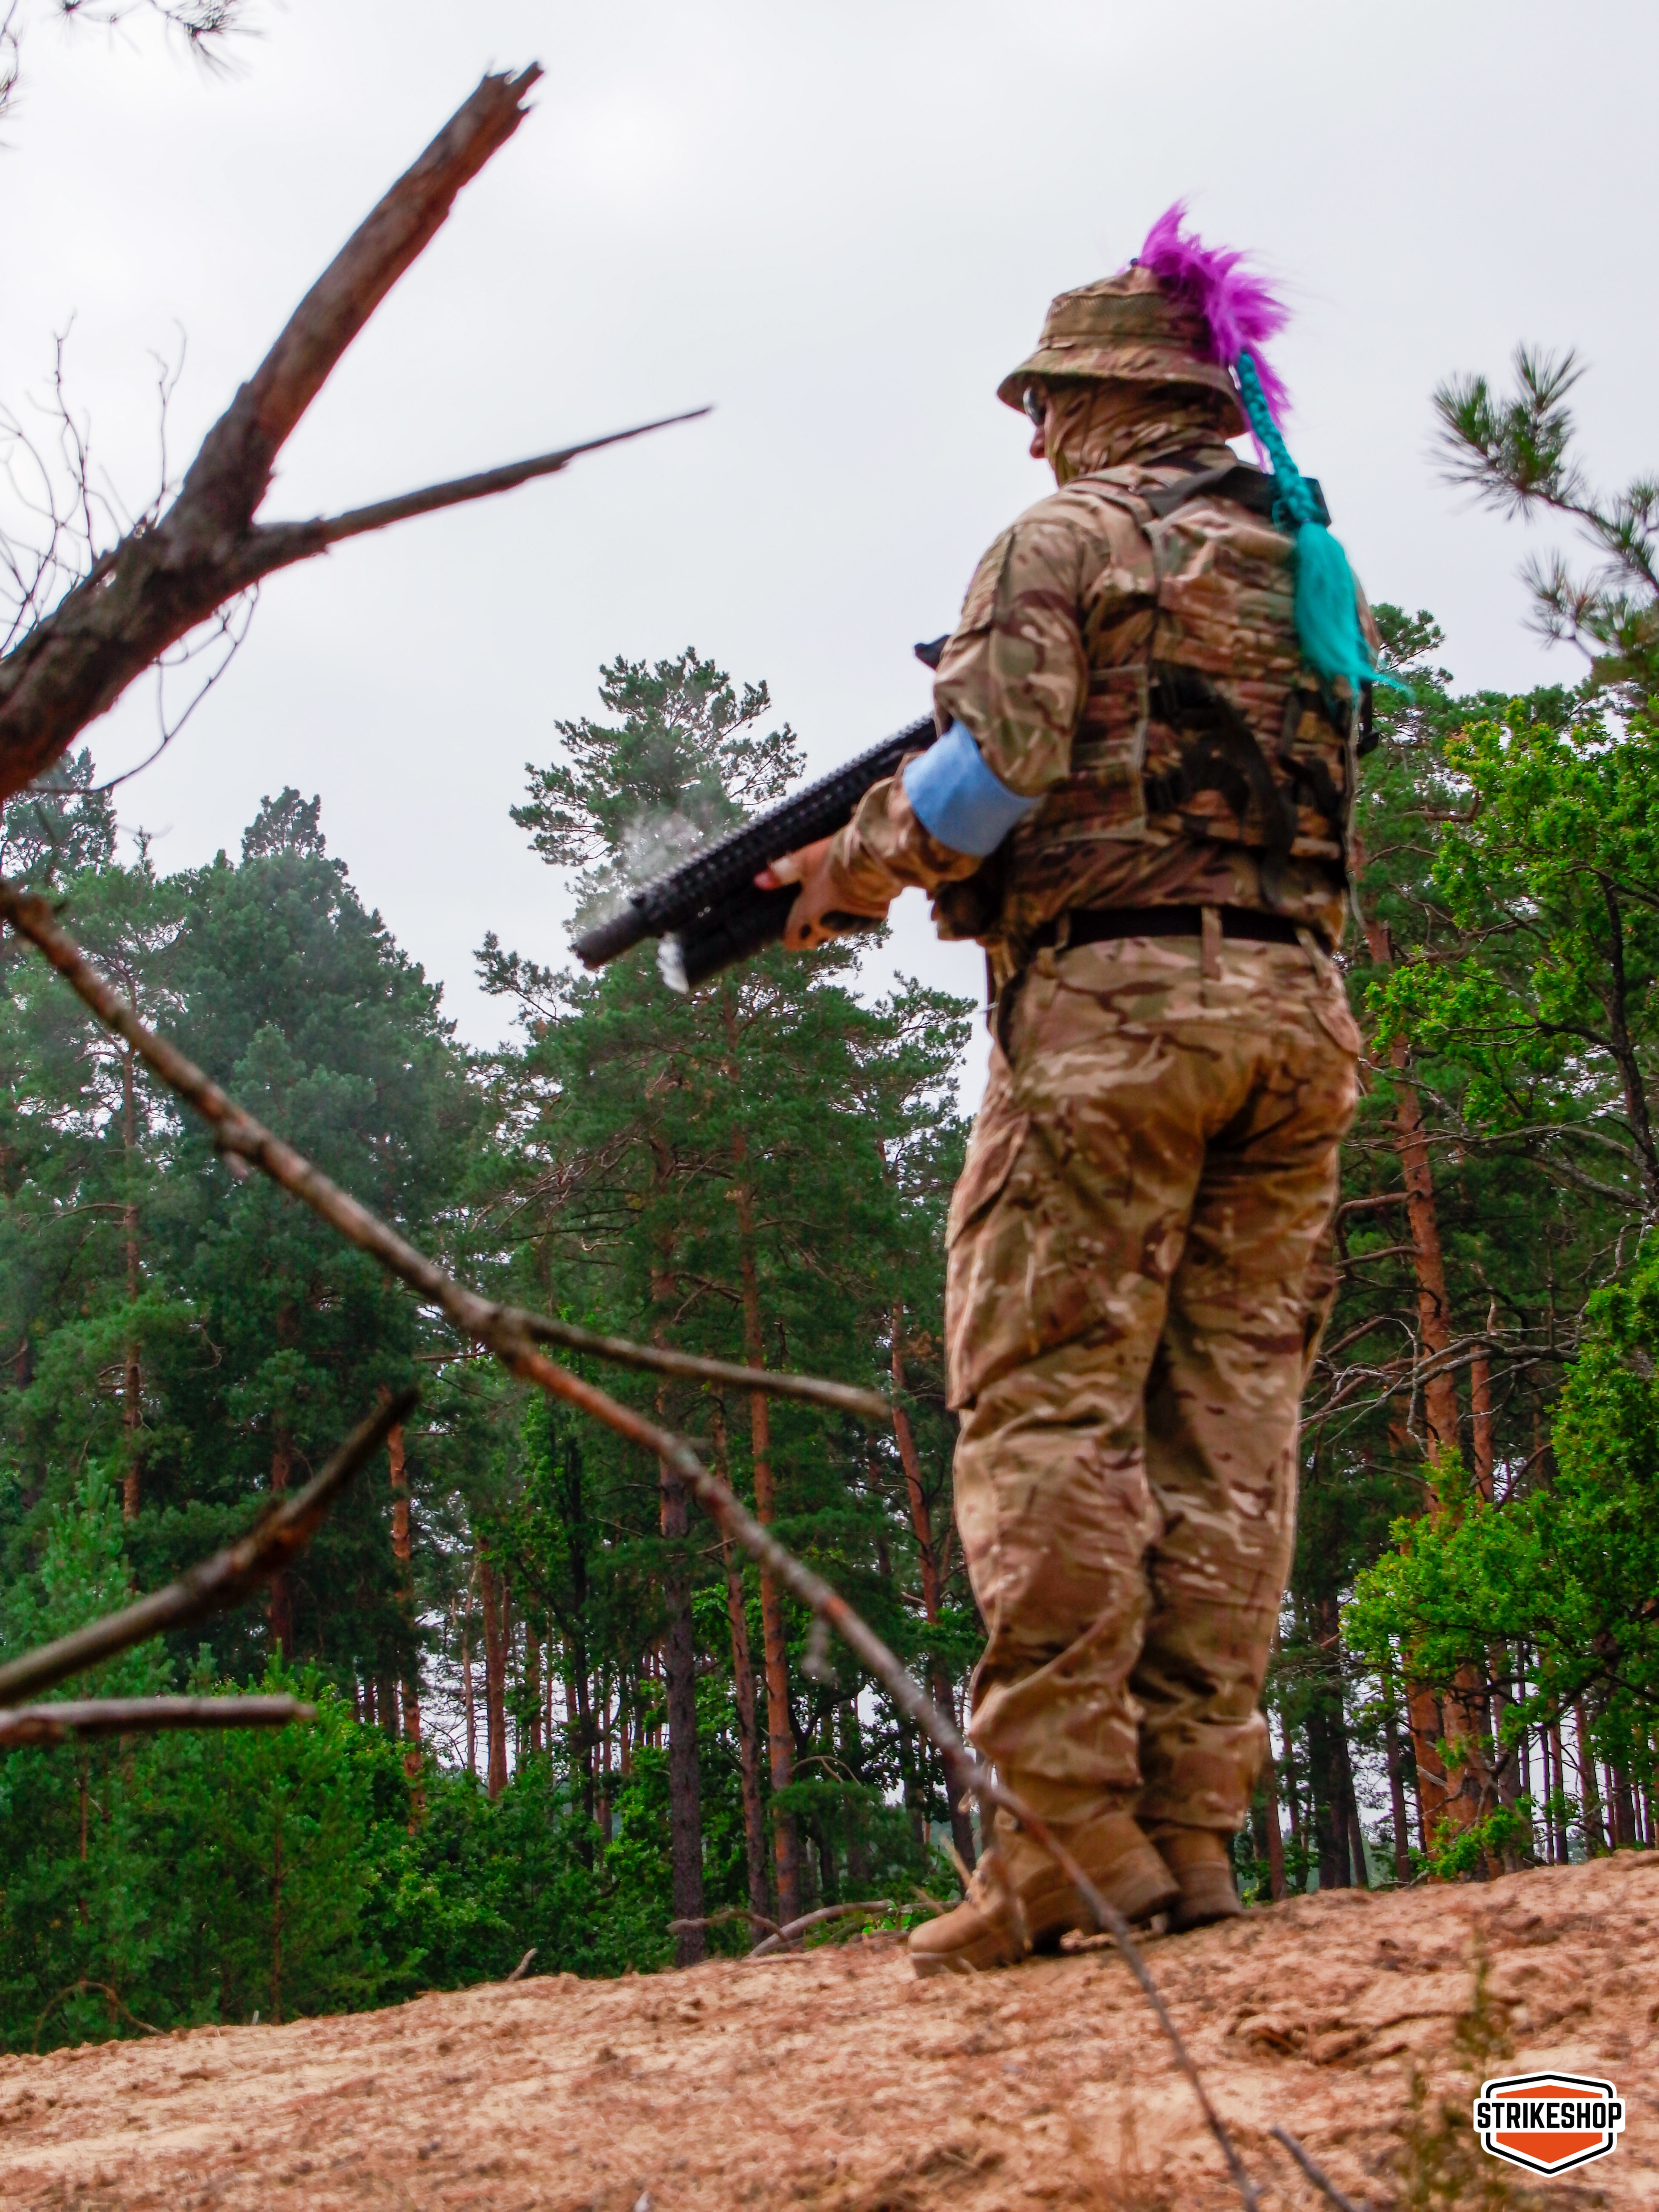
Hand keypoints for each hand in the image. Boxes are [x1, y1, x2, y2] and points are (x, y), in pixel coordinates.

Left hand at [756, 837, 892, 950]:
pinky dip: (855, 915)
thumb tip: (758, 881)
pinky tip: (856, 897)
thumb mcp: (804, 860)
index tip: (788, 926)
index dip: (788, 935)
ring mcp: (853, 926)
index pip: (792, 941)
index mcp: (808, 916)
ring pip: (837, 932)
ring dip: (833, 922)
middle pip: (813, 940)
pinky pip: (859, 923)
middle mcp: (830, 927)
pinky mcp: (874, 921)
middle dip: (809, 931)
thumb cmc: (835, 858)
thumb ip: (781, 872)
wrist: (876, 858)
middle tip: (810, 912)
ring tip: (834, 901)